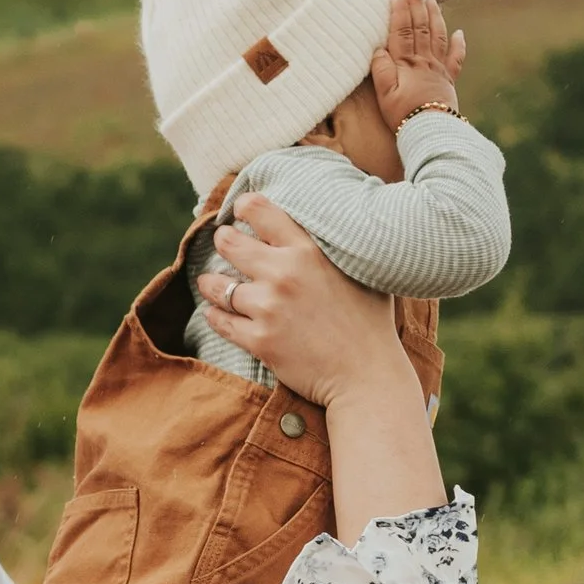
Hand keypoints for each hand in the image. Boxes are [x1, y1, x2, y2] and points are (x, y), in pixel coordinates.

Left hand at [204, 192, 410, 409]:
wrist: (367, 376)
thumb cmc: (371, 323)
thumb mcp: (362, 272)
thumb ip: (337, 249)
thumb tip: (333, 228)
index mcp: (308, 251)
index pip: (259, 210)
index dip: (243, 208)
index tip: (240, 213)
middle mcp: (283, 274)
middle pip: (228, 242)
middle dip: (223, 242)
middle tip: (225, 245)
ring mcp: (268, 308)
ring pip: (217, 285)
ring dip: (212, 283)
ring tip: (211, 283)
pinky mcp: (259, 341)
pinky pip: (221, 321)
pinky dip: (215, 316)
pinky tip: (216, 313)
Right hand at [370, 0, 465, 130]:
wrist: (431, 132)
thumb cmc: (403, 115)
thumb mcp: (384, 95)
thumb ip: (381, 70)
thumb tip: (379, 49)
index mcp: (406, 63)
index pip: (402, 30)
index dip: (400, 9)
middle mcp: (424, 61)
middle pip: (421, 27)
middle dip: (417, 3)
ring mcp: (438, 69)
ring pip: (438, 36)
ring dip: (435, 15)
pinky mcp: (448, 81)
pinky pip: (456, 59)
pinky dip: (459, 44)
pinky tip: (459, 33)